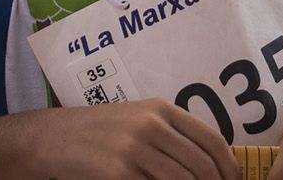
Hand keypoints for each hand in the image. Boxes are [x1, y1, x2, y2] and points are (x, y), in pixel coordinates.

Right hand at [37, 98, 235, 179]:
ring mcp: (134, 150)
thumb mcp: (137, 119)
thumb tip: (212, 165)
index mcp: (159, 109)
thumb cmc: (99, 131)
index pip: (212, 140)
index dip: (230, 168)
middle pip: (202, 166)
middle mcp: (150, 125)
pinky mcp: (119, 173)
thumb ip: (171, 133)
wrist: (53, 137)